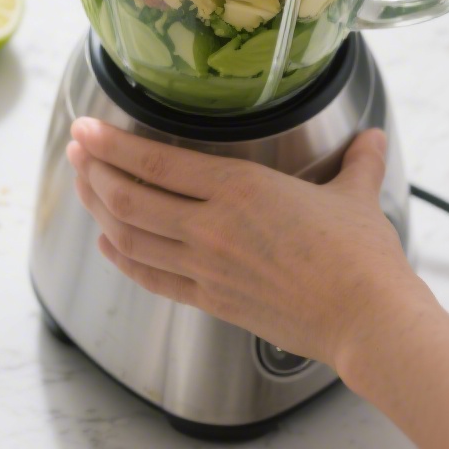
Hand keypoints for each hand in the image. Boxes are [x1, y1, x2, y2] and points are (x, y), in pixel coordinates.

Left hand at [67, 119, 415, 373]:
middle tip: (77, 150)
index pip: (156, 162)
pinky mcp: (210, 301)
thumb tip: (371, 139)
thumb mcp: (355, 193)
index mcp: (239, 189)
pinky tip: (108, 244)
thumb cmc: (359, 259)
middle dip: (93, 171)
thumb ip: (357, 160)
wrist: (364, 320)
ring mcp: (206, 268)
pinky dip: (122, 259)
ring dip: (99, 210)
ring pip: (130, 237)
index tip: (87, 128)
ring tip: (84, 187)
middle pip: (129, 198)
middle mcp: (212, 227)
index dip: (112, 144)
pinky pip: (152, 277)